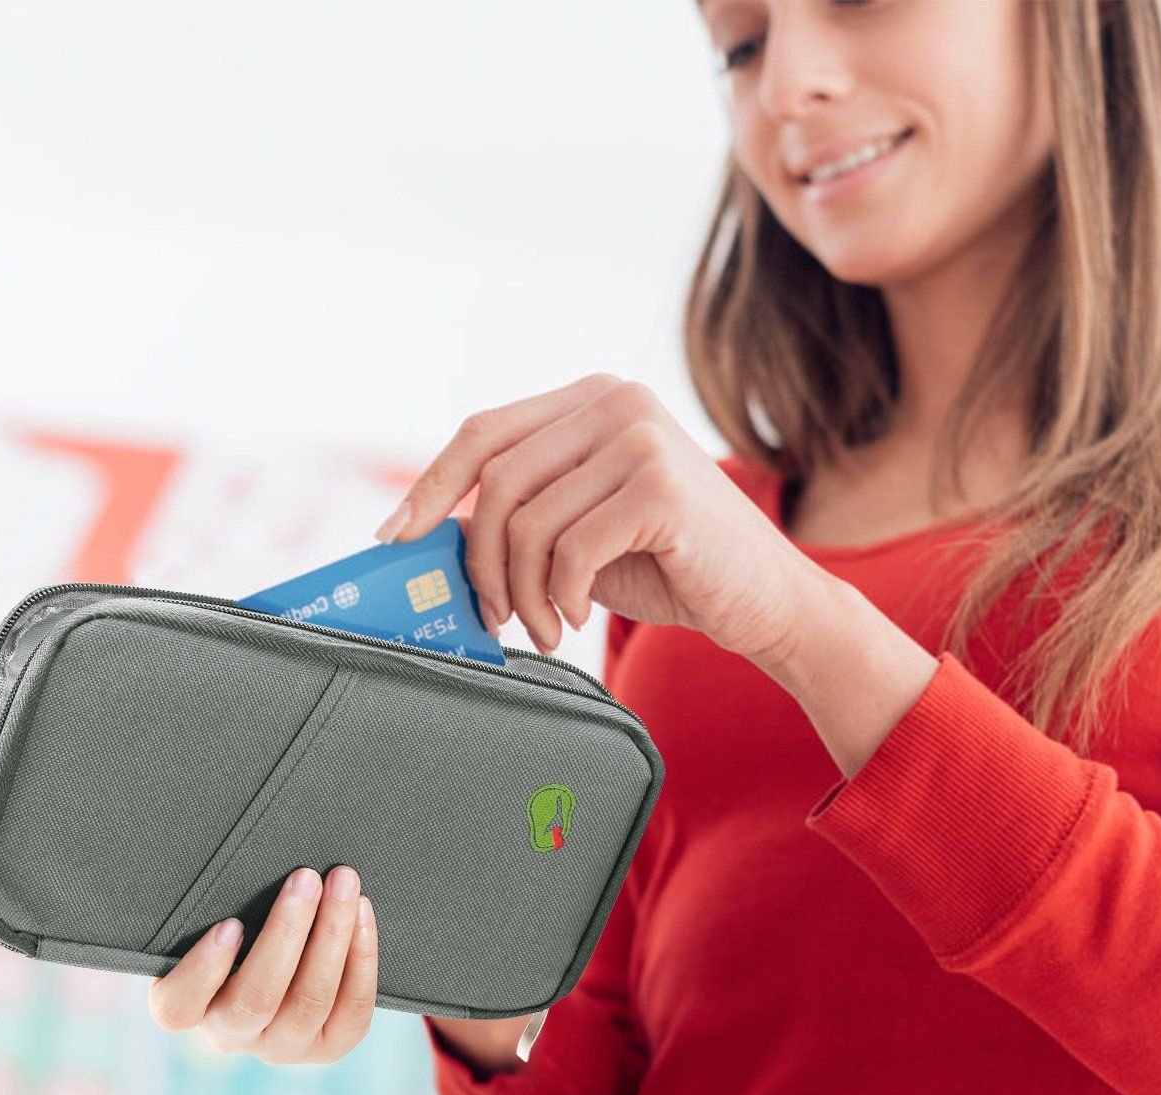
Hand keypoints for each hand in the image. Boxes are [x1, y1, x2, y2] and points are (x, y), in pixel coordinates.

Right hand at [146, 865, 377, 1063]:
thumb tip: (245, 858)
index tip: (230, 924)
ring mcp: (281, 1047)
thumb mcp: (212, 919)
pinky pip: (351, 1010)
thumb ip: (216, 904)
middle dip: (288, 932)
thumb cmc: (240, 926)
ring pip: (309, 1001)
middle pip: (256, 997)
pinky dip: (361, 958)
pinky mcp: (327, 1048)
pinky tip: (363, 914)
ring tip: (343, 885)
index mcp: (187, 1006)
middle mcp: (231, 1035)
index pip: (178, 1006)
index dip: (203, 970)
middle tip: (306, 879)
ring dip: (332, 936)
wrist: (286, 967)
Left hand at [374, 372, 814, 667]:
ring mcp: (641, 437)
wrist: (764, 599)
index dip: (430, 487)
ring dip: (522, 593)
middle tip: (493, 616)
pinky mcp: (660, 488)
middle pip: (496, 479)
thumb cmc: (670, 567)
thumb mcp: (582, 531)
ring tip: (543, 628)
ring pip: (528, 521)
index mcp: (591, 401)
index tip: (396, 538)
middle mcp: (615, 401)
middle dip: (481, 562)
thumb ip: (525, 515)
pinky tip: (576, 618)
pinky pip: (570, 550)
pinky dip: (560, 598)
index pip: (483, 432)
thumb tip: (433, 535)